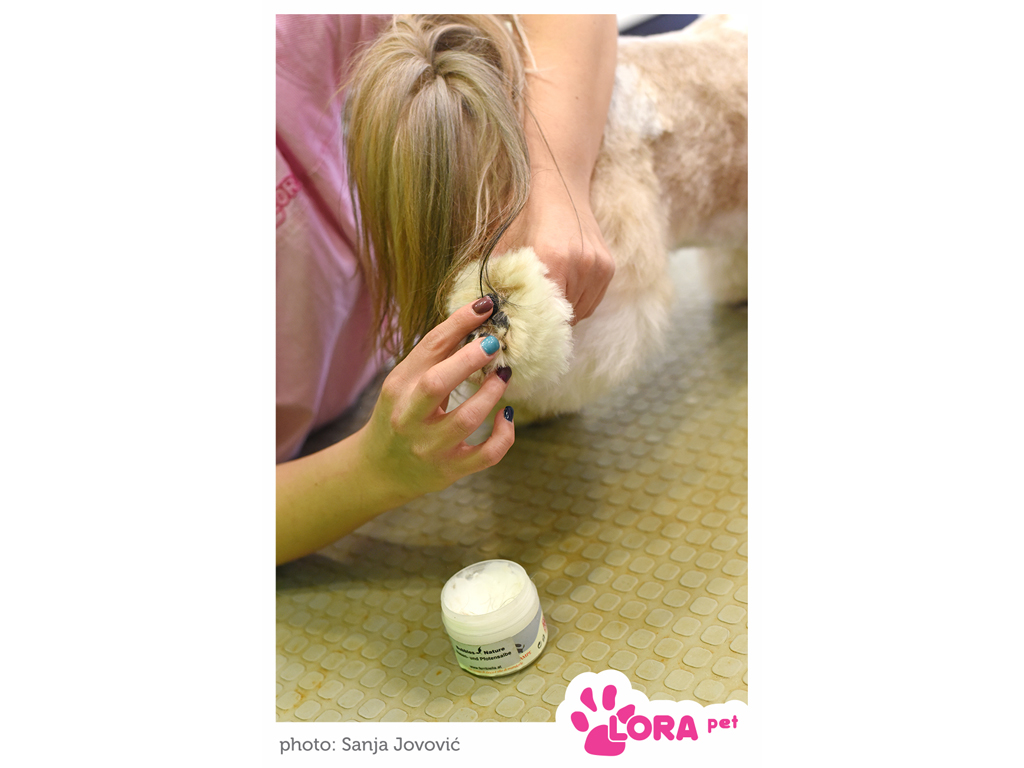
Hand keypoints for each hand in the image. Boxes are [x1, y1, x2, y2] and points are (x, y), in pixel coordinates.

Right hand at [360, 297, 514, 497]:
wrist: (378, 469)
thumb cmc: (399, 415)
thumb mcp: (405, 384)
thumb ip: (434, 359)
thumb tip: (475, 322)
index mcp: (398, 388)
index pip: (429, 348)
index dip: (459, 323)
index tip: (485, 306)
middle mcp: (409, 418)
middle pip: (437, 383)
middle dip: (470, 359)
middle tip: (494, 343)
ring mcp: (430, 447)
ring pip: (467, 419)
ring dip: (491, 393)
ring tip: (502, 376)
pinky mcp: (450, 470)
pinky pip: (487, 455)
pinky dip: (504, 434)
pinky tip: (506, 415)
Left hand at [497, 175, 614, 323]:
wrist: (560, 189)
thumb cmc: (527, 220)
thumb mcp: (508, 250)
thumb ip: (502, 284)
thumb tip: (491, 317)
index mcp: (552, 259)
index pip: (545, 313)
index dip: (534, 326)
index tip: (522, 332)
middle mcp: (580, 264)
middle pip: (564, 315)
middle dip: (548, 321)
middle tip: (533, 322)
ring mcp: (598, 266)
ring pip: (581, 312)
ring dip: (565, 314)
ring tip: (548, 304)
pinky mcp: (609, 267)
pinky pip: (593, 301)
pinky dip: (579, 303)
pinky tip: (564, 292)